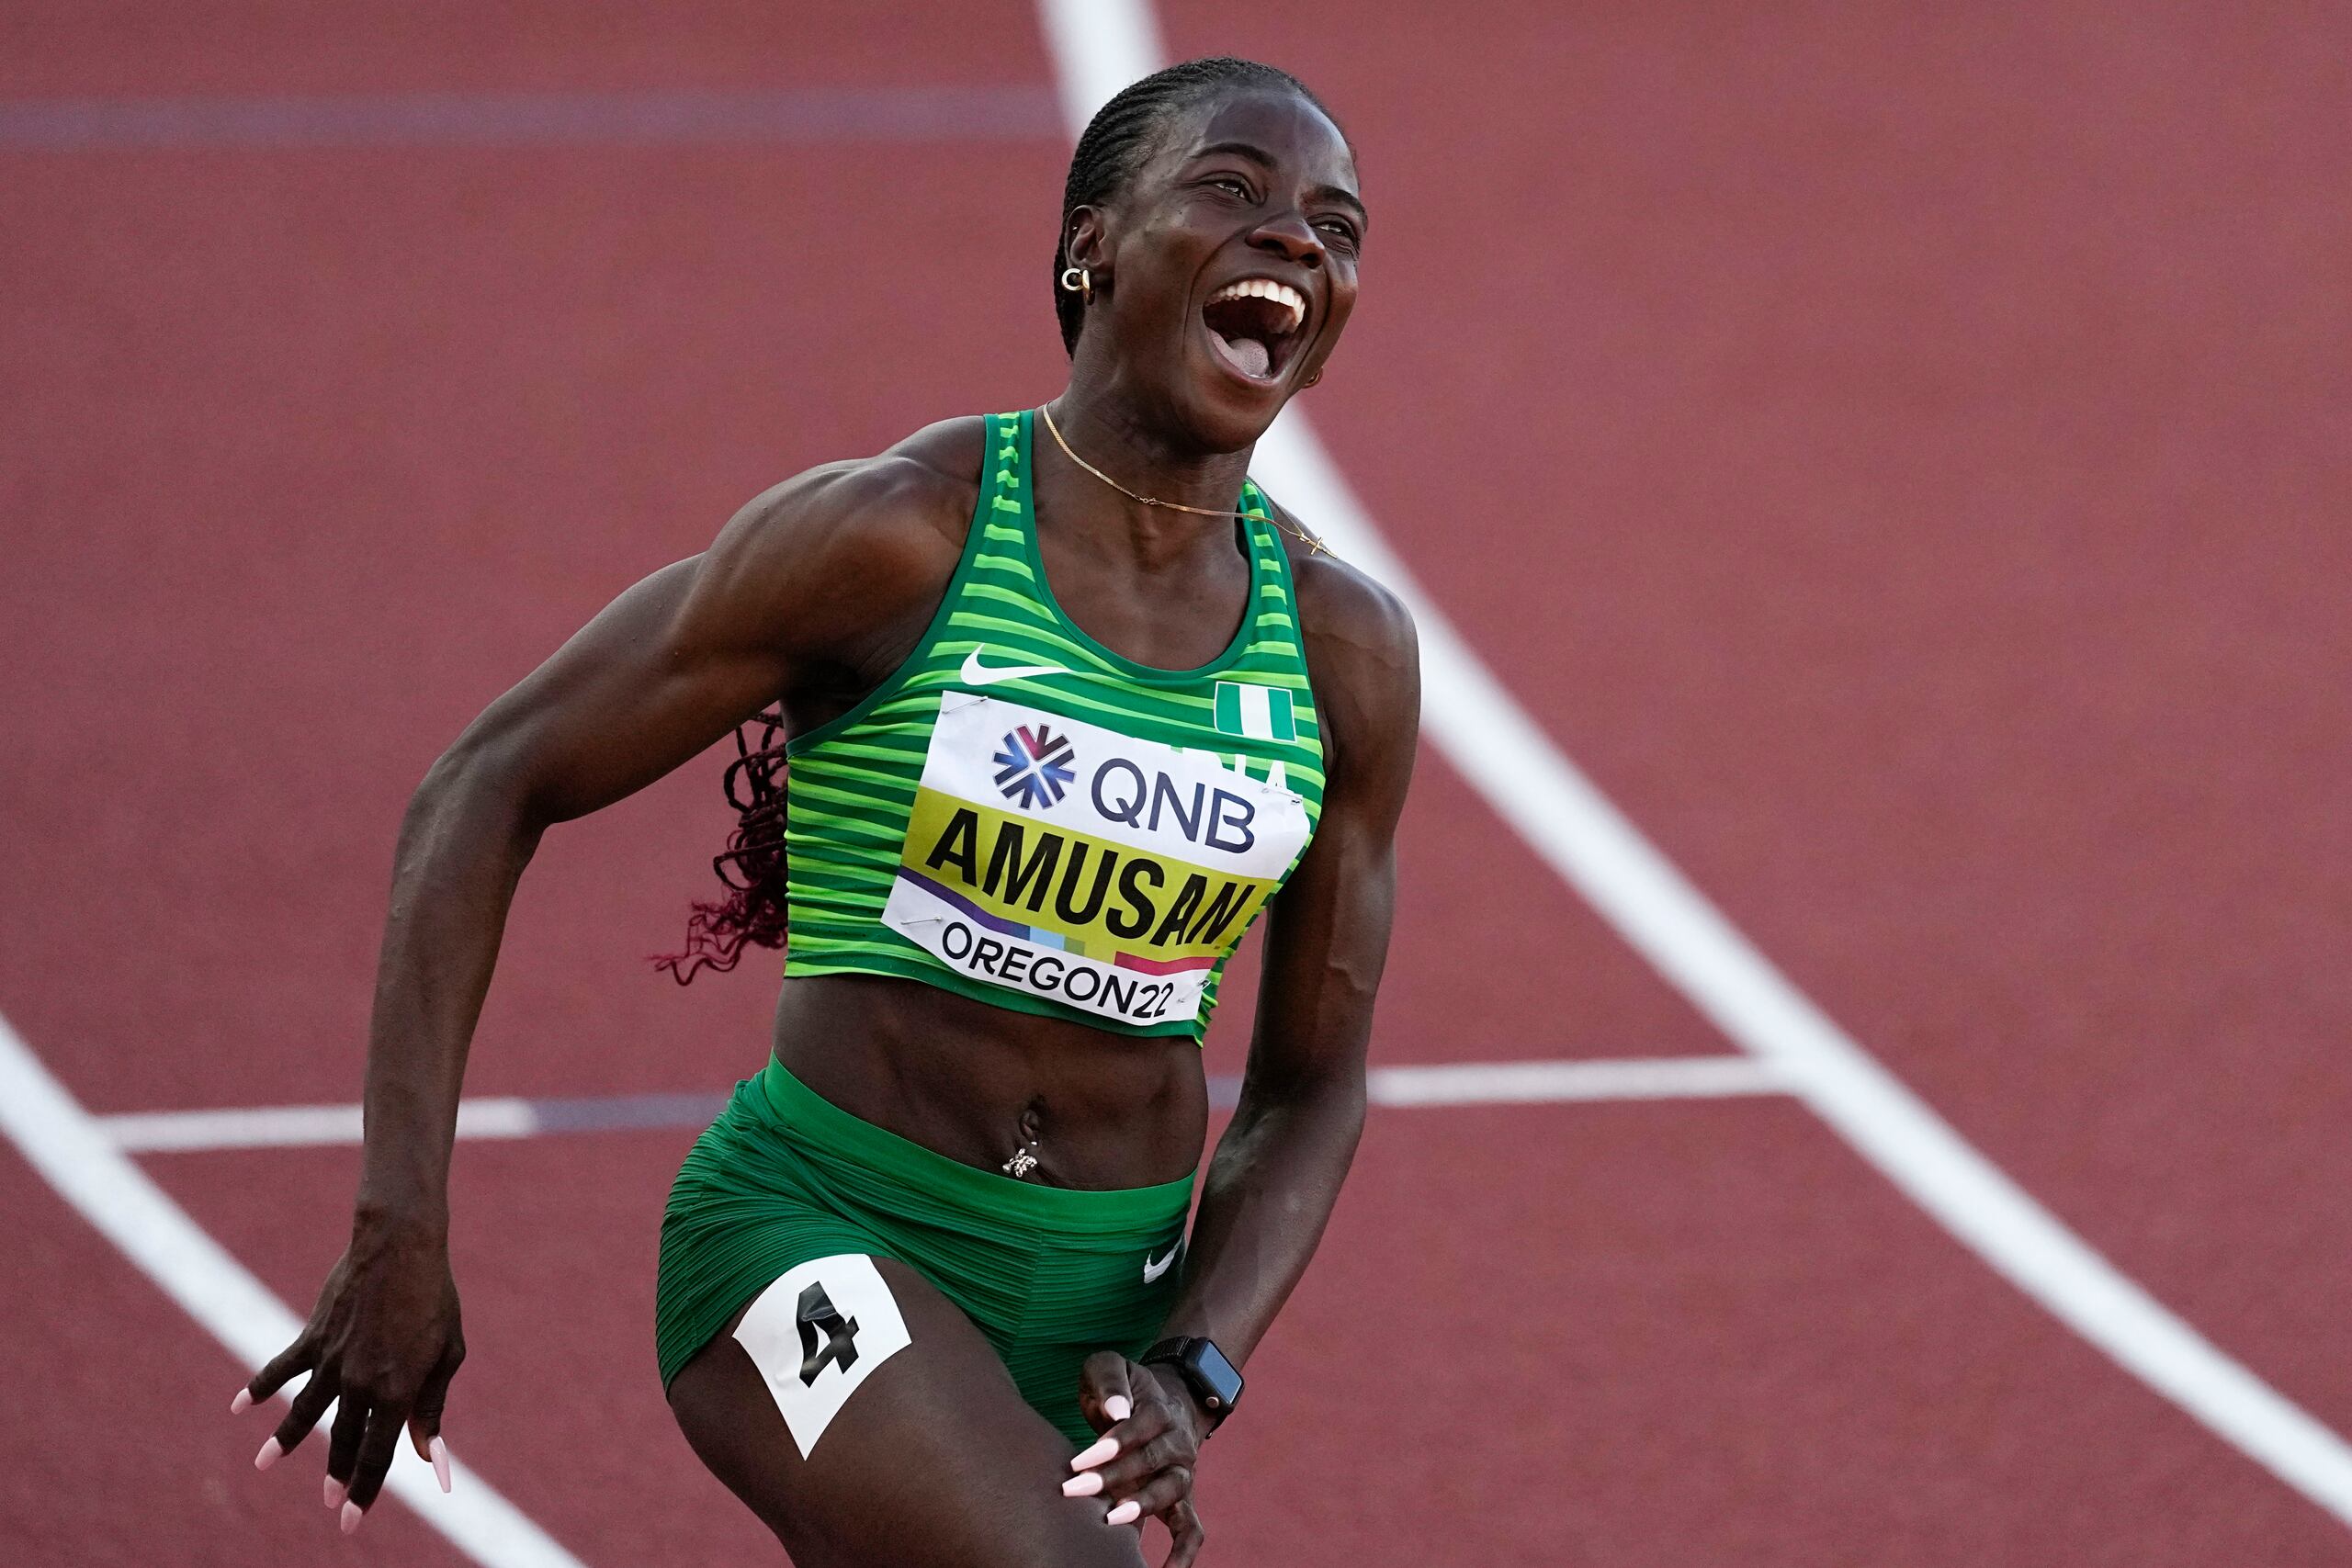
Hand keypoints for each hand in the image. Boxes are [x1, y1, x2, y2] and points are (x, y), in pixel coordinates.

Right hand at [229, 1208, 464, 1531]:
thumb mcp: (446, 1355)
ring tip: (264, 1465)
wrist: (401, 1247)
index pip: (379, 1454)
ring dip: (285, 1441)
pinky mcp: (314, 1336)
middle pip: (344, 1439)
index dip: (365, 1489)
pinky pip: (281, 1367)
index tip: (351, 1519)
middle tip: (329, 1502)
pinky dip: (259, 1386)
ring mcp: (332, 1360)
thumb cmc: (434, 1299)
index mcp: (398, 1391)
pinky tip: (239, 1406)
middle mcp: (360, 1382)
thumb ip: (431, 1407)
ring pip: (305, 1411)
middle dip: (337, 1474)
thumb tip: (429, 1458)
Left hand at [1062, 1352, 1207, 1566]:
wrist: (1158, 1402)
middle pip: (1151, 1462)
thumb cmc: (1122, 1390)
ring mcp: (1181, 1475)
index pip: (1140, 1427)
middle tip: (1072, 1489)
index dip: (1111, 1444)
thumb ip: (1110, 1381)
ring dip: (1141, 1507)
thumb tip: (1116, 1412)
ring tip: (1109, 1520)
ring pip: (1171, 1494)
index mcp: (1160, 1410)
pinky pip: (1190, 1530)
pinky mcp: (1180, 1501)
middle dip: (1112, 1477)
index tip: (1077, 1461)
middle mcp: (1177, 1444)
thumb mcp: (1109, 1368)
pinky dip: (1182, 1554)